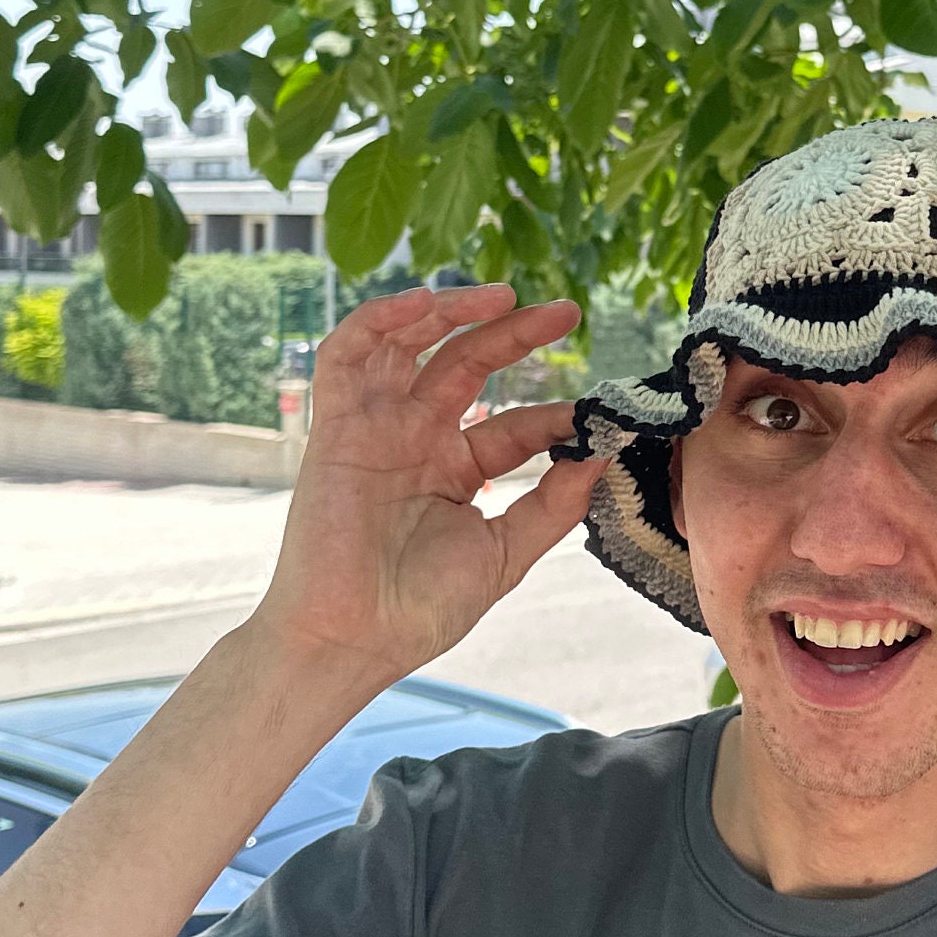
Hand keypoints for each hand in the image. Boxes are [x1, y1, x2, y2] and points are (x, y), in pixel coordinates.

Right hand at [252, 282, 607, 692]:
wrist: (353, 639)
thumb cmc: (420, 609)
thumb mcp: (504, 553)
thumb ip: (552, 505)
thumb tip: (600, 455)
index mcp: (456, 470)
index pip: (513, 425)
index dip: (554, 416)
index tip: (596, 416)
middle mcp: (416, 439)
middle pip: (467, 364)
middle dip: (514, 333)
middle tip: (566, 312)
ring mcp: (376, 429)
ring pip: (408, 345)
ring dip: (450, 311)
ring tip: (501, 296)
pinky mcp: (335, 427)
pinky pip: (346, 357)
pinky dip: (378, 320)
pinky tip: (422, 304)